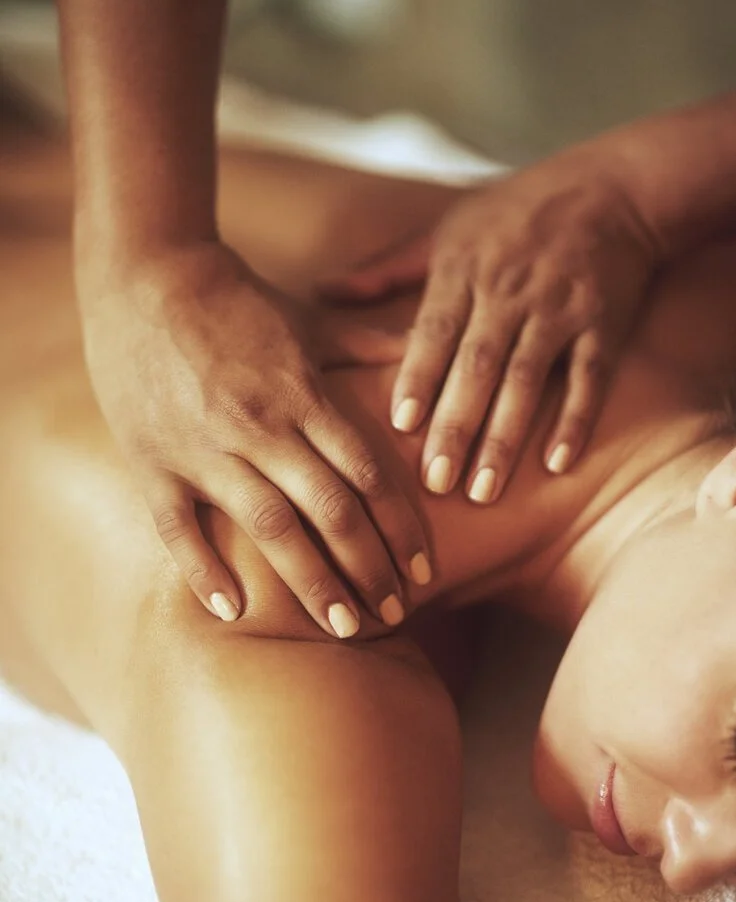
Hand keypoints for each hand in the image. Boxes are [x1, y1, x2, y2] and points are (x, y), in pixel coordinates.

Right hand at [78, 240, 431, 634]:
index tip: (424, 571)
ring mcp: (205, 449)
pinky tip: (233, 610)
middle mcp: (261, 427)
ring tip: (342, 627)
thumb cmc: (235, 300)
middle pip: (329, 511)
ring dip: (311, 582)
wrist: (144, 274)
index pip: (367, 474)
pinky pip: (179, 528)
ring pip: (268, 528)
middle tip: (394, 614)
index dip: (400, 528)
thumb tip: (422, 353)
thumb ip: (368, 345)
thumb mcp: (309, 319)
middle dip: (368, 568)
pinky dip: (204, 571)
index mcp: (304, 395)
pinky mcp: (154, 462)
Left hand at [320, 150, 660, 500]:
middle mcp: (511, 292)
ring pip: (529, 380)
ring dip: (506, 437)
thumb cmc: (517, 210)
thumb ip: (386, 269)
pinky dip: (575, 420)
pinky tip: (557, 464)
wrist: (614, 186)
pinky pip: (590, 378)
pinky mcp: (605, 324)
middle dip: (456, 425)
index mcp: (466, 270)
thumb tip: (322, 291)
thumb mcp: (447, 228)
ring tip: (483, 490)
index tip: (400, 425)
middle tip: (435, 483)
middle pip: (478, 366)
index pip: (436, 332)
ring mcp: (560, 309)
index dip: (419, 377)